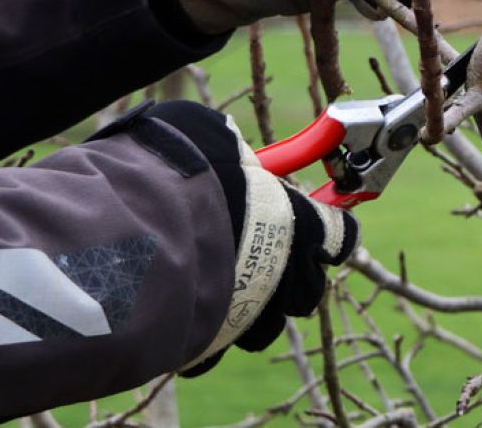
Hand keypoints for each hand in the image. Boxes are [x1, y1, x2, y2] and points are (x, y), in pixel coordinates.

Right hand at [139, 101, 359, 373]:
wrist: (140, 222)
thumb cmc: (185, 170)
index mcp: (302, 223)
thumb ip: (231, 147)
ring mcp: (254, 311)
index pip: (341, 235)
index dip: (334, 232)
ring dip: (252, 308)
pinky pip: (217, 346)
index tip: (329, 230)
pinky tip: (186, 312)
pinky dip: (205, 335)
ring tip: (220, 284)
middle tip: (264, 256)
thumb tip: (222, 138)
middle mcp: (288, 272)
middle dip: (291, 276)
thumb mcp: (212, 135)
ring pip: (268, 324)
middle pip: (308, 289)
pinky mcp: (214, 340)